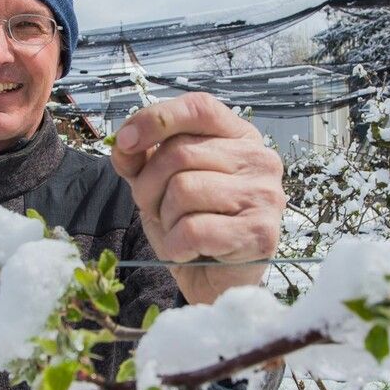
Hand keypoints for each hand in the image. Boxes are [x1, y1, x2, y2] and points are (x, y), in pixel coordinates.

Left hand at [111, 92, 285, 304]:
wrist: (214, 282)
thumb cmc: (192, 226)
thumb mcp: (158, 184)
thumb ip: (140, 158)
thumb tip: (124, 144)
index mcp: (238, 137)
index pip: (198, 108)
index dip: (156, 119)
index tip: (126, 142)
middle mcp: (259, 159)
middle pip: (180, 152)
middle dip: (150, 186)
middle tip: (156, 209)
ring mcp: (265, 195)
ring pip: (184, 190)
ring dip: (165, 219)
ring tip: (178, 232)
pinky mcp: (261, 233)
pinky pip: (194, 229)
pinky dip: (177, 245)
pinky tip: (188, 251)